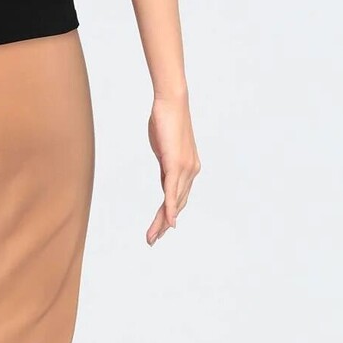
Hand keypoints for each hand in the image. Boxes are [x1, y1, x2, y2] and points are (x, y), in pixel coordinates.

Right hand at [146, 92, 199, 244]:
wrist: (172, 102)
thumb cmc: (166, 119)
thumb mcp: (163, 147)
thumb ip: (165, 164)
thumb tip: (164, 174)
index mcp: (188, 168)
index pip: (177, 197)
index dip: (167, 215)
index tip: (159, 229)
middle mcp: (191, 171)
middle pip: (176, 205)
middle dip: (163, 225)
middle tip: (152, 241)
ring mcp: (186, 169)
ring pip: (174, 202)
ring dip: (163, 222)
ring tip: (152, 237)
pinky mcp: (177, 164)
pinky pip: (172, 191)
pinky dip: (170, 208)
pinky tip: (168, 223)